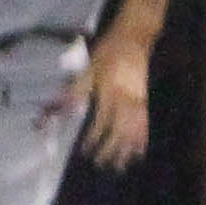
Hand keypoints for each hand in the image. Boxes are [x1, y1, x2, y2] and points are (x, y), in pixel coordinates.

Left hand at [59, 30, 155, 169]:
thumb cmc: (108, 51)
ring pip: (134, 130)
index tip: (85, 150)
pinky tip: (138, 152)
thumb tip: (60, 108)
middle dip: (110, 149)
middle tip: (100, 164)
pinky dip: (142, 139)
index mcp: (111, 91)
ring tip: (120, 166)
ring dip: (126, 149)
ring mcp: (139, 101)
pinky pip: (145, 124)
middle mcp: (127, 99)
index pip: (102, 121)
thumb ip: (76, 90)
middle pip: (120, 130)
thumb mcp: (88, 67)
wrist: (135, 38)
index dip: (94, 137)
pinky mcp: (145, 100)